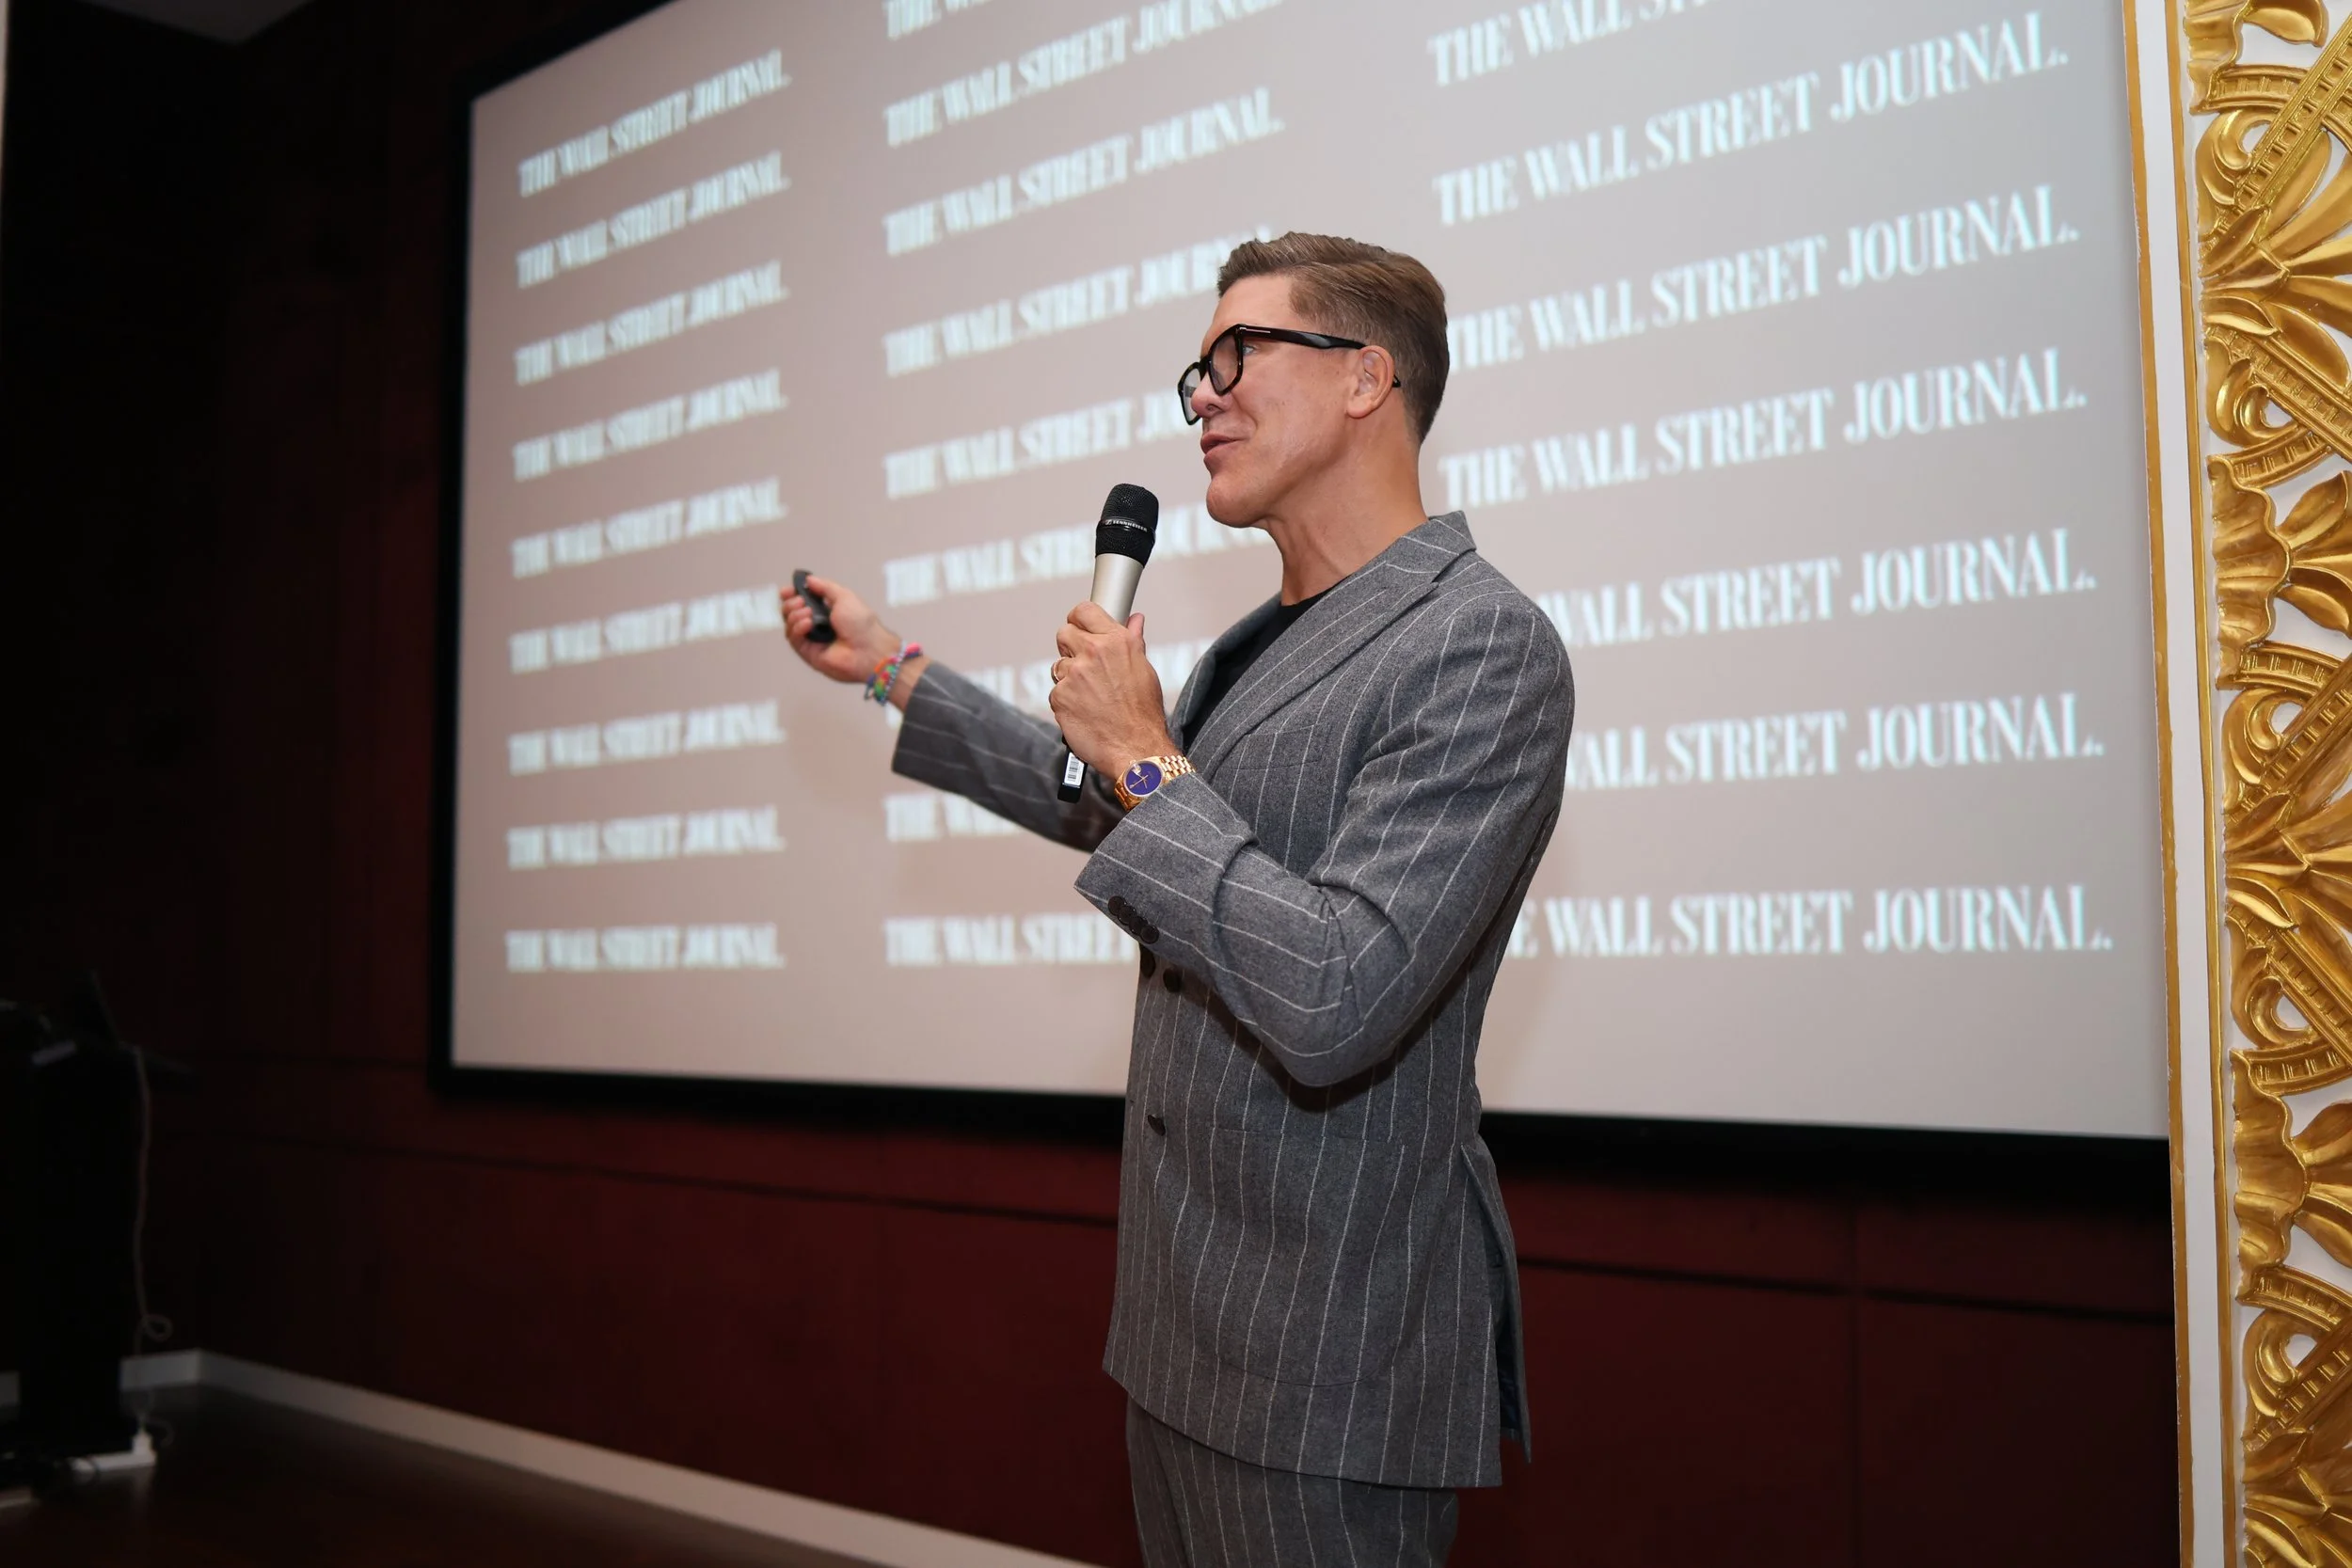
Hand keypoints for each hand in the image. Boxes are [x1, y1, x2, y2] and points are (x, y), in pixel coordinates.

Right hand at [780, 575, 900, 685]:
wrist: (869, 649)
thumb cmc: (861, 623)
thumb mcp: (844, 597)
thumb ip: (826, 587)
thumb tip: (809, 580)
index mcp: (825, 611)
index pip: (800, 602)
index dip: (791, 595)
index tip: (787, 590)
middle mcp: (816, 625)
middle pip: (791, 613)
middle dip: (790, 604)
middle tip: (800, 601)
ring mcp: (812, 640)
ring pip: (790, 626)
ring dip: (794, 615)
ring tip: (807, 612)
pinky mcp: (809, 654)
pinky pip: (795, 640)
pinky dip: (798, 628)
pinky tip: (808, 623)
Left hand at [1049, 602, 1176, 776]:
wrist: (1137, 748)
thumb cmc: (1143, 714)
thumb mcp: (1144, 669)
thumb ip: (1133, 640)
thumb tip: (1135, 620)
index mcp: (1116, 642)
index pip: (1084, 611)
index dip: (1079, 620)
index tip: (1079, 627)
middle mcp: (1094, 653)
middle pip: (1063, 633)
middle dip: (1070, 647)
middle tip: (1084, 666)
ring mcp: (1074, 674)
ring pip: (1058, 665)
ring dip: (1068, 678)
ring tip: (1090, 696)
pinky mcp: (1060, 696)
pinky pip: (1056, 691)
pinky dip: (1066, 701)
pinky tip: (1084, 710)